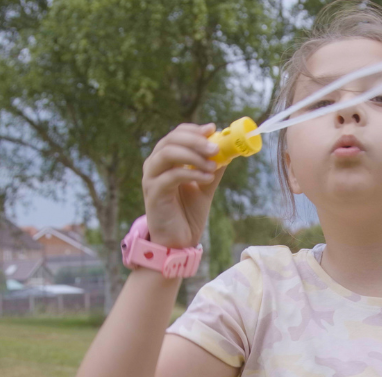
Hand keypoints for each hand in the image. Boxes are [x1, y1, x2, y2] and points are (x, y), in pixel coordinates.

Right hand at [142, 123, 227, 248]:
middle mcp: (154, 165)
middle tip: (216, 148)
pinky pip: (171, 176)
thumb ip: (213, 167)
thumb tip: (229, 149)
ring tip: (213, 165)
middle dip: (195, 140)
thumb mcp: (205, 186)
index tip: (213, 129)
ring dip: (193, 156)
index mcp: (165, 159)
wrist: (178, 241)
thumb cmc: (188, 213)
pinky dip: (192, 174)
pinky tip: (208, 178)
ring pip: (167, 153)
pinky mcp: (153, 193)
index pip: (176, 134)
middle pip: (171, 140)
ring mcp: (151, 178)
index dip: (194, 129)